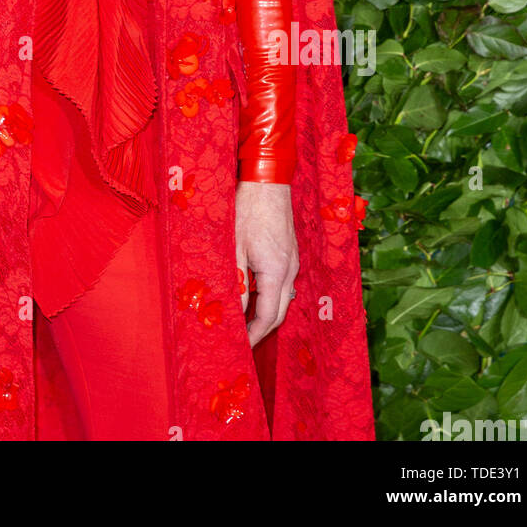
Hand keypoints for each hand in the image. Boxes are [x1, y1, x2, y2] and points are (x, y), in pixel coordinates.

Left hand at [235, 180, 298, 346]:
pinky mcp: (290, 253)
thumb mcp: (235, 248)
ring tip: (244, 320)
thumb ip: (236, 282)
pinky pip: (283, 284)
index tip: (240, 346)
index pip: (269, 316)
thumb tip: (233, 312)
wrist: (267, 181)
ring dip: (266, 312)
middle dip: (261, 328)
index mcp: (277, 272)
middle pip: (279, 311)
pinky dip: (270, 296)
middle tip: (242, 339)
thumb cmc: (248, 210)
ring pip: (283, 298)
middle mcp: (290, 270)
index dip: (254, 334)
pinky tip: (253, 293)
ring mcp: (293, 261)